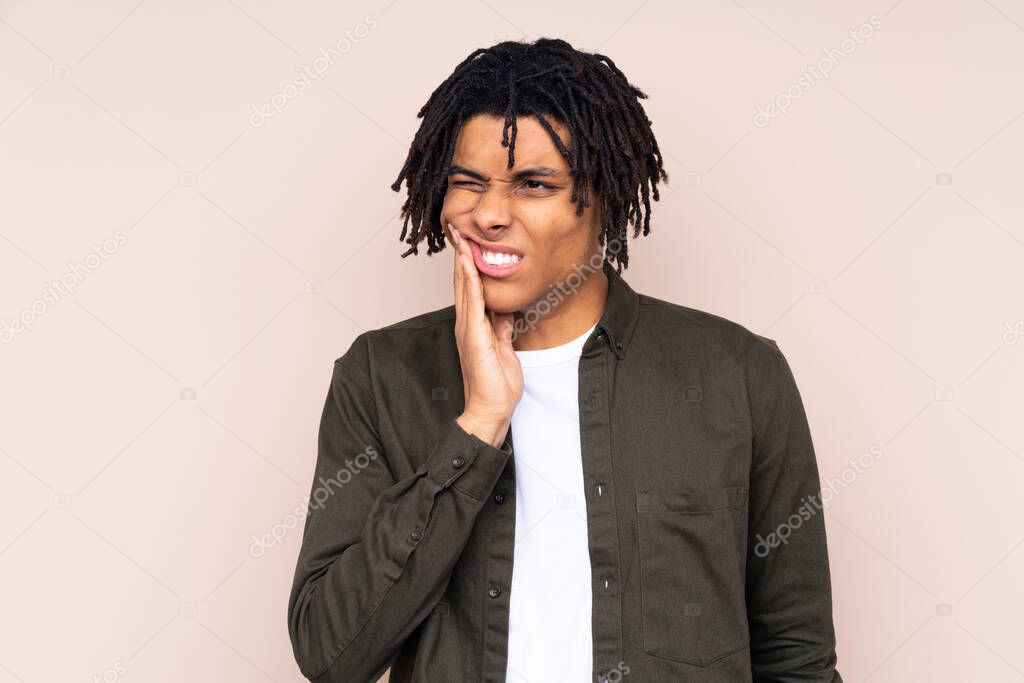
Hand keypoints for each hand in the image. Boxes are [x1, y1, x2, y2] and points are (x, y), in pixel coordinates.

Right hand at [447, 223, 522, 447]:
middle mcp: (467, 324)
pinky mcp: (474, 337)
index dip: (468, 265)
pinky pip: (472, 304)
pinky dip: (470, 282)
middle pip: (462, 282)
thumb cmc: (497, 385)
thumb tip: (505, 312)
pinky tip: (469, 265)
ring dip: (462, 262)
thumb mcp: (505, 349)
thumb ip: (502, 329)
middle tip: (458, 230)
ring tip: (461, 238)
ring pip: (464, 288)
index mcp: (474, 326)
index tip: (468, 243)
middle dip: (461, 256)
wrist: (491, 409)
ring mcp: (468, 330)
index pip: (470, 289)